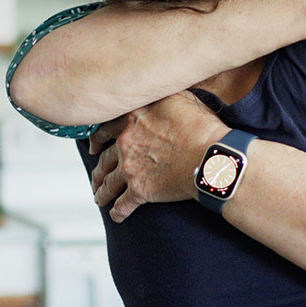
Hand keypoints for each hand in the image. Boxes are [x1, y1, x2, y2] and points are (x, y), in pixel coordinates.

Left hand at [89, 91, 228, 222]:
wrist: (211, 157)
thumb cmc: (203, 128)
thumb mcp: (181, 98)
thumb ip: (162, 96)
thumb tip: (158, 91)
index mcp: (134, 118)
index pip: (106, 127)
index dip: (98, 137)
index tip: (95, 144)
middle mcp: (126, 142)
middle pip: (105, 158)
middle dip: (98, 168)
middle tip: (96, 174)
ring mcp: (130, 168)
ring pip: (108, 182)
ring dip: (101, 190)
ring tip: (99, 196)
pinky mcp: (139, 191)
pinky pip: (122, 204)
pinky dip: (117, 211)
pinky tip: (116, 215)